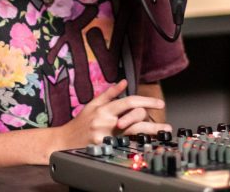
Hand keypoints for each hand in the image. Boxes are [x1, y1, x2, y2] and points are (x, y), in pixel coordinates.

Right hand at [53, 79, 171, 148]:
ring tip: (162, 133)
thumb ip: (109, 93)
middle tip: (165, 126)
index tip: (159, 103)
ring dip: (150, 132)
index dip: (146, 101)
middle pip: (134, 118)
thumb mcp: (93, 104)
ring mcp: (107, 136)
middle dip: (152, 121)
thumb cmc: (80, 123)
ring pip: (133, 132)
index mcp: (104, 109)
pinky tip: (147, 143)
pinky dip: (137, 143)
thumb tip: (123, 82)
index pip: (129, 101)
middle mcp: (106, 122)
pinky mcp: (106, 148)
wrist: (64, 141)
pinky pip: (125, 144)